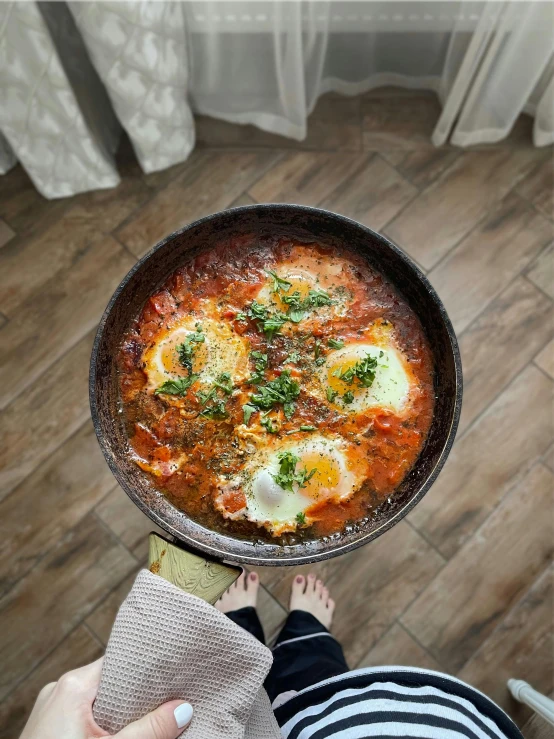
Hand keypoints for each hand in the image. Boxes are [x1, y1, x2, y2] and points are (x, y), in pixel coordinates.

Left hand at [20, 658, 192, 738]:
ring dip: (122, 715)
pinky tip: (123, 735)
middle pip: (112, 684)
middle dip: (139, 697)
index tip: (174, 674)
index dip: (149, 669)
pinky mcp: (48, 731)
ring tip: (150, 721)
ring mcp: (51, 712)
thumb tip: (184, 710)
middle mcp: (59, 692)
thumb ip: (149, 730)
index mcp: (73, 686)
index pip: (121, 663)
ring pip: (99, 704)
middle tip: (170, 702)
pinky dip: (104, 726)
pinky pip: (84, 718)